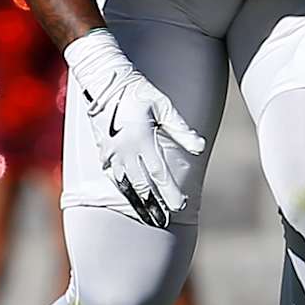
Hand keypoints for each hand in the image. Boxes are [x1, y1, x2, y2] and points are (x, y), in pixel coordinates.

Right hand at [65, 29, 205, 227]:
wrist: (105, 82)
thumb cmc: (139, 92)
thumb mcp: (164, 107)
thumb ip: (181, 130)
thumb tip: (200, 148)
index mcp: (142, 139)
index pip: (159, 173)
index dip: (170, 192)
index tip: (180, 206)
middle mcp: (126, 150)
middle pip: (143, 185)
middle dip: (155, 205)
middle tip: (165, 221)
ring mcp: (112, 152)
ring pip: (126, 185)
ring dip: (138, 203)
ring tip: (149, 218)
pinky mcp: (103, 151)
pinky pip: (113, 177)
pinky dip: (123, 190)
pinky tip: (130, 200)